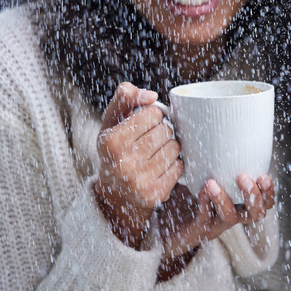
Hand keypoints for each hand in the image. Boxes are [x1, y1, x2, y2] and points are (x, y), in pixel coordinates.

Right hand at [94, 82, 182, 247]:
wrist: (114, 190)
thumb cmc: (116, 147)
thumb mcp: (112, 120)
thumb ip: (126, 97)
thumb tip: (152, 96)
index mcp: (111, 142)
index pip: (153, 113)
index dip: (153, 115)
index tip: (144, 123)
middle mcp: (123, 163)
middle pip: (166, 130)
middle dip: (163, 129)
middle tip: (152, 137)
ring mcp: (139, 182)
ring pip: (175, 148)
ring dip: (171, 146)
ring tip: (156, 151)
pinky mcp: (154, 195)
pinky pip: (179, 167)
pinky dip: (174, 163)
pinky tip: (160, 166)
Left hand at [156, 175, 274, 279]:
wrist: (171, 227)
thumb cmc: (192, 198)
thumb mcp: (210, 179)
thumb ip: (219, 164)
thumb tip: (221, 134)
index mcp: (241, 205)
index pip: (266, 204)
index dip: (269, 193)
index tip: (264, 176)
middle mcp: (233, 216)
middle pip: (255, 213)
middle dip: (253, 196)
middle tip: (243, 177)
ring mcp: (216, 225)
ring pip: (230, 217)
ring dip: (223, 199)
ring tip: (211, 183)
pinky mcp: (199, 229)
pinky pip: (204, 219)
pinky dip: (204, 205)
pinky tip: (201, 191)